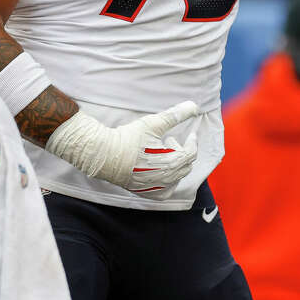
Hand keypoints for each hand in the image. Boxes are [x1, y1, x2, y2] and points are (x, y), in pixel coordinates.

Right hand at [46, 101, 199, 198]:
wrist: (104, 155)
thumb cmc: (128, 138)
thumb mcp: (153, 123)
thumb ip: (175, 115)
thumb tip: (194, 106)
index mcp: (171, 162)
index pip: (191, 153)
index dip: (192, 142)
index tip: (190, 134)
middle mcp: (166, 178)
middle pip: (186, 165)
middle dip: (182, 151)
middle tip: (169, 141)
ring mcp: (156, 188)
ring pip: (178, 178)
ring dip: (177, 165)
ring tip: (164, 153)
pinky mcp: (147, 193)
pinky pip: (166, 192)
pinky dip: (170, 182)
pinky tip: (163, 172)